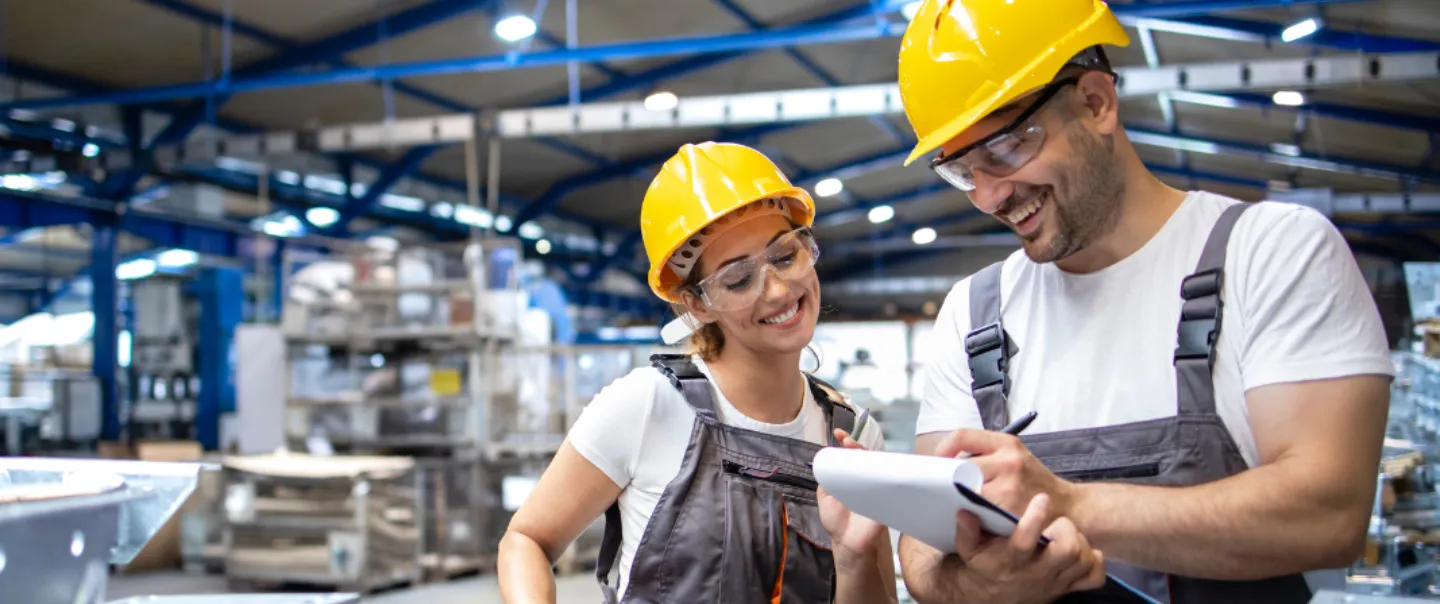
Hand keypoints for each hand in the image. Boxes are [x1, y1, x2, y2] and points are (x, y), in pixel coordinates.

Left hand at [818, 428, 887, 570]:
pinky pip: (888, 480)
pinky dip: (884, 470)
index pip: (850, 455)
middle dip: (857, 445)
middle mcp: (864, 478)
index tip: (840, 434)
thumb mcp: (825, 495)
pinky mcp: (887, 496)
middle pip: (865, 455)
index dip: (847, 443)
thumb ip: (826, 478)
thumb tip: (827, 460)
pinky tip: (876, 464)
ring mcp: (876, 486)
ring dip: (869, 455)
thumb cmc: (838, 521)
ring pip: (877, 464)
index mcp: (850, 477)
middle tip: (848, 442)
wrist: (849, 542)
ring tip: (857, 450)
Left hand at [936, 429, 1074, 517]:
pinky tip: (973, 515)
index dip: (944, 449)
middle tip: (943, 487)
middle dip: (950, 479)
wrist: (1068, 506)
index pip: (962, 436)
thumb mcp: (1015, 456)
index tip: (937, 461)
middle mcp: (1009, 462)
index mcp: (1007, 443)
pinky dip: (972, 514)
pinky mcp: (1010, 511)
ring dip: (959, 498)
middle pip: (961, 467)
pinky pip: (979, 511)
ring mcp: (1010, 487)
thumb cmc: (1033, 482)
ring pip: (967, 491)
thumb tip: (947, 463)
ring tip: (959, 502)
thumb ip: (986, 454)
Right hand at [951, 494, 1105, 603]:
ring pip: (1082, 560)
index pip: (1025, 542)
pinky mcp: (1067, 587)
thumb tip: (965, 511)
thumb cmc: (984, 565)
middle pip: (1068, 551)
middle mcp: (1035, 572)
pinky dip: (1094, 561)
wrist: (992, 596)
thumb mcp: (968, 549)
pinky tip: (1082, 551)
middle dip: (1067, 529)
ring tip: (1066, 533)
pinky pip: (1094, 577)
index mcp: (1010, 560)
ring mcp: (1055, 582)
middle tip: (1057, 522)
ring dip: (1080, 542)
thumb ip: (966, 530)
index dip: (1035, 519)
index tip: (1041, 498)